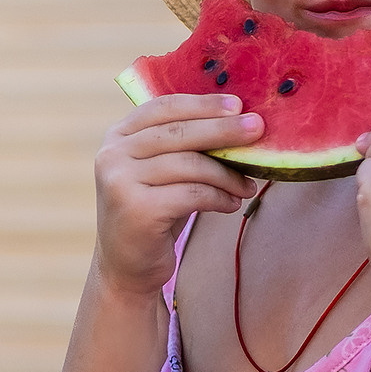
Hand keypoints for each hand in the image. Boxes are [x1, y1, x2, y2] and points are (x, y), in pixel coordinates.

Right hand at [93, 94, 262, 299]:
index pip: (164, 108)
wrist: (126, 268)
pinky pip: (193, 194)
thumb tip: (238, 119)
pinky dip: (219, 198)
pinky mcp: (137, 210)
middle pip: (179, 132)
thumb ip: (182, 145)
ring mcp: (121, 182)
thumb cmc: (153, 213)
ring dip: (227, 174)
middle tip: (258, 128)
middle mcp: (112, 155)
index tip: (238, 104)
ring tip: (248, 185)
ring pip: (190, 165)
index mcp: (117, 137)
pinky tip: (232, 204)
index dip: (203, 104)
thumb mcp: (161, 172)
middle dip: (224, 130)